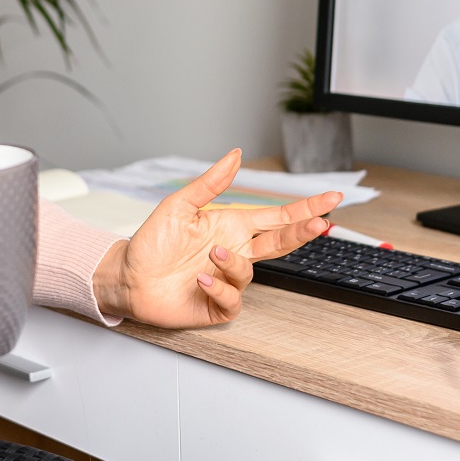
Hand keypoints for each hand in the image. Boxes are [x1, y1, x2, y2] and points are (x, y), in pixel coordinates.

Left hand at [94, 149, 340, 327]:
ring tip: (210, 256)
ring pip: (250, 273)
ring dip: (233, 263)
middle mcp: (235, 252)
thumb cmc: (152, 242)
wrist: (127, 277)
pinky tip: (201, 280)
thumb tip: (235, 155)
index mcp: (232, 226)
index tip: (332, 198)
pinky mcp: (217, 305)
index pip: (277, 216)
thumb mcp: (179, 205)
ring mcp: (228, 280)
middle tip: (321, 223)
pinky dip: (218, 288)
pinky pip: (232, 299)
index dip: (305, 208)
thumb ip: (210, 183)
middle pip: (280, 243)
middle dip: (302, 232)